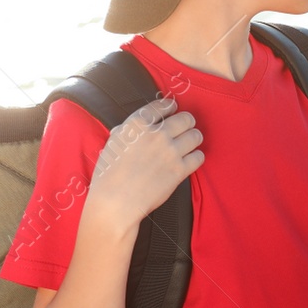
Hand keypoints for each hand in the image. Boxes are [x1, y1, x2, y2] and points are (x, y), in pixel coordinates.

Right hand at [87, 97, 203, 228]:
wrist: (115, 201)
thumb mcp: (113, 143)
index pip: (163, 105)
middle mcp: (157, 134)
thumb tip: (137, 126)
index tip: (173, 109)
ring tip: (188, 144)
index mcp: (137, 124)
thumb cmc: (109, 175)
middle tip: (184, 129)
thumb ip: (128, 131)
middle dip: (186, 123)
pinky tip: (189, 160)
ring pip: (196, 135)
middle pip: (186, 119)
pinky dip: (195, 158)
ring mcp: (170, 151)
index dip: (171, 107)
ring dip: (193, 139)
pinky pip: (199, 156)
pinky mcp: (180, 170)